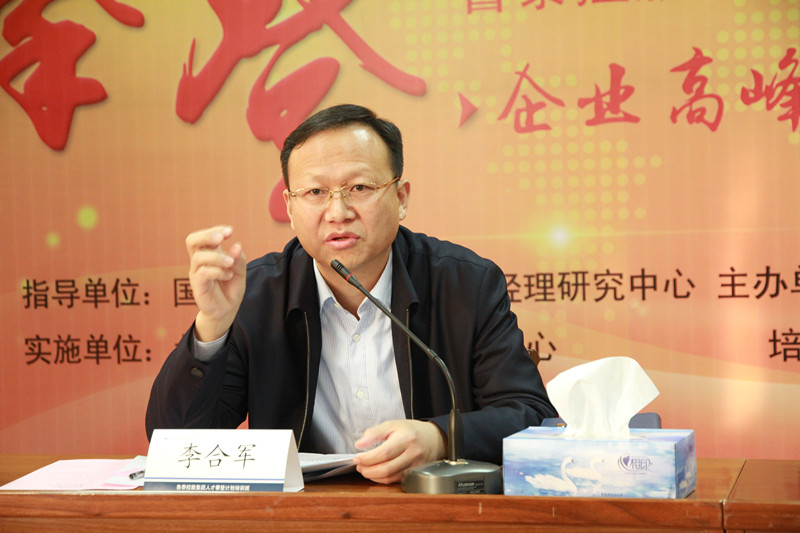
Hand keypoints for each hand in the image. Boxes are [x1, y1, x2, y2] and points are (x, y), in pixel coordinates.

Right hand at [186, 225, 246, 340]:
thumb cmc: (231, 289)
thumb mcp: (240, 272)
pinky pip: (203, 273)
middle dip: (207, 235)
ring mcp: (196, 273)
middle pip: (192, 240)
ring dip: (218, 257)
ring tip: (231, 263)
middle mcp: (200, 261)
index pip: (204, 236)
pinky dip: (218, 271)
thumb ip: (239, 259)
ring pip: (199, 256)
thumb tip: (237, 245)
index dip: (215, 230)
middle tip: (222, 238)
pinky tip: (228, 275)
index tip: (230, 231)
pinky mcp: (197, 285)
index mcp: (209, 254)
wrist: (226, 310)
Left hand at [352, 420, 445, 483]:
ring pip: (390, 477)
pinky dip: (383, 479)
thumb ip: (374, 433)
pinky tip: (376, 473)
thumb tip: (359, 444)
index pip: (384, 453)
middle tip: (359, 466)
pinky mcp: (415, 474)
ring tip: (365, 470)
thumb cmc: (411, 431)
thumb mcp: (392, 425)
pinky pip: (395, 480)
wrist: (433, 439)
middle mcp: (412, 453)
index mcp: (406, 438)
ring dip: (374, 476)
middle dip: (368, 470)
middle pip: (386, 468)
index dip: (367, 458)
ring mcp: (415, 466)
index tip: (357, 458)